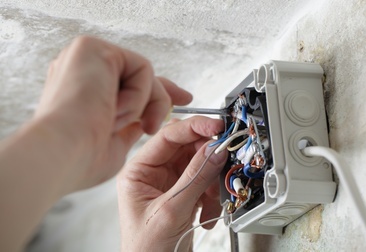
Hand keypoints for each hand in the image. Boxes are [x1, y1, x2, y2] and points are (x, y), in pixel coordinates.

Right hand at [34, 36, 192, 190]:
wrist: (61, 155)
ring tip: (118, 124)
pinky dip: (138, 96)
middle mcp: (81, 68)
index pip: (127, 83)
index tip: (183, 99)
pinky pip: (141, 69)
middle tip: (185, 101)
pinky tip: (113, 110)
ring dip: (143, 106)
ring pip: (143, 74)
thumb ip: (130, 126)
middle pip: (138, 75)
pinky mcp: (92, 47)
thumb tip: (148, 118)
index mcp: (82, 89)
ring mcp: (85, 56)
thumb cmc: (81, 159)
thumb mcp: (115, 143)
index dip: (156, 91)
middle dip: (164, 92)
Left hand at [117, 116, 227, 251]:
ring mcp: (171, 183)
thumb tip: (214, 150)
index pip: (168, 135)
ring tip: (213, 199)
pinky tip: (207, 214)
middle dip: (208, 156)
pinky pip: (205, 183)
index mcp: (139, 170)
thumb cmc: (146, 248)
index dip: (194, 127)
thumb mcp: (171, 209)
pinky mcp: (185, 194)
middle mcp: (154, 173)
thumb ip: (195, 177)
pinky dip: (212, 197)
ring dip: (212, 181)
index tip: (217, 127)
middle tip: (225, 157)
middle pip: (187, 148)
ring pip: (200, 165)